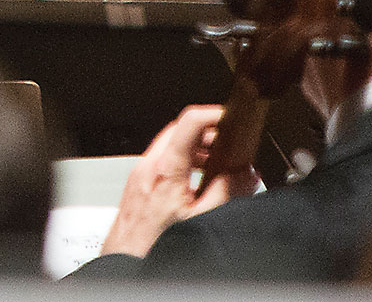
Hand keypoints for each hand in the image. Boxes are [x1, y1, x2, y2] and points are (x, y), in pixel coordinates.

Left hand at [99, 104, 253, 256]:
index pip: (188, 123)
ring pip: (170, 144)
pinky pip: (162, 159)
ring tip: (219, 164)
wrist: (126, 257)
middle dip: (208, 133)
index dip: (213, 114)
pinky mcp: (138, 181)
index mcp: (166, 169)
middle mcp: (149, 165)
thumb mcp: (202, 219)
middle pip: (179, 130)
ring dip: (196, 148)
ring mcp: (140, 172)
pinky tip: (197, 179)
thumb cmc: (155, 242)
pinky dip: (183, 161)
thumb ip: (227, 193)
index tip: (230, 117)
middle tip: (231, 144)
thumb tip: (246, 175)